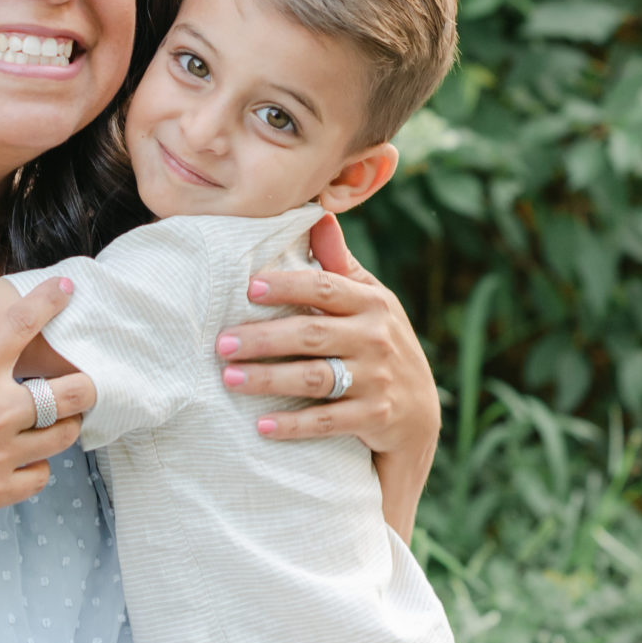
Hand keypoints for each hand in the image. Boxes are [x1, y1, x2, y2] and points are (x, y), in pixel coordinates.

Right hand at [0, 265, 97, 534]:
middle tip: (76, 373)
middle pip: (74, 391)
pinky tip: (24, 452)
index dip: (50, 301)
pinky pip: (42, 475)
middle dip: (85, 378)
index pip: (23, 325)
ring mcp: (1, 457)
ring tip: (54, 411)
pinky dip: (39, 462)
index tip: (66, 290)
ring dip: (65, 419)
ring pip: (65, 434)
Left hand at [215, 213, 440, 508]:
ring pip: (315, 378)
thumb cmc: (380, 345)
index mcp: (372, 302)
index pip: (325, 287)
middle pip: (311, 334)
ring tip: (229, 378)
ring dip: (269, 379)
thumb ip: (340, 266)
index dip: (287, 286)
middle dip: (263, 338)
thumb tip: (319, 216)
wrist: (420, 414)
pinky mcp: (375, 417)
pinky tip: (261, 426)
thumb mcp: (371, 303)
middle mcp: (376, 338)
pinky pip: (328, 421)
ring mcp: (377, 379)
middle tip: (221, 343)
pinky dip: (294, 424)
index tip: (248, 289)